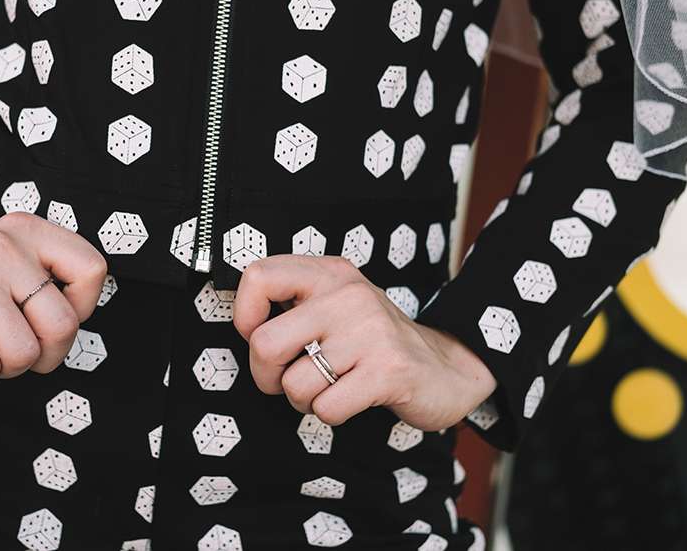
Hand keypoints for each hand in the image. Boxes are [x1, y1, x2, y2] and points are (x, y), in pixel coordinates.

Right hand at [0, 202, 107, 386]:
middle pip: (62, 325)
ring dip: (7, 368)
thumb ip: (53, 282)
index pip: (93, 270)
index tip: (48, 316)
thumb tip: (76, 324)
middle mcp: (0, 243)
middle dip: (46, 356)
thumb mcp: (13, 266)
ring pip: (23, 354)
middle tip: (20, 351)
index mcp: (27, 229)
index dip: (82, 309)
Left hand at [233, 254, 496, 430]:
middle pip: (264, 344)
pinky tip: (352, 399)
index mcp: (329, 273)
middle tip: (287, 380)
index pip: (258, 276)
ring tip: (329, 388)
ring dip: (303, 401)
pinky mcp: (388, 370)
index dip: (244, 317)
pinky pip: (326, 407)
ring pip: (294, 385)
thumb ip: (291, 304)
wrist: (446, 368)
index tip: (259, 335)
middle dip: (265, 377)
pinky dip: (330, 413)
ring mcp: (369, 331)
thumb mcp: (334, 305)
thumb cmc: (372, 342)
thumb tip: (240, 323)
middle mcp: (348, 294)